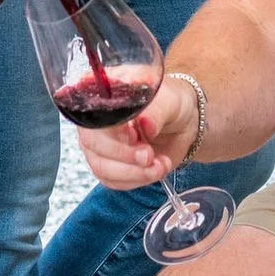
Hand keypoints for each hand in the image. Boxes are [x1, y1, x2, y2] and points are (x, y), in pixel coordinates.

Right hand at [73, 71, 197, 188]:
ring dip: (133, 172)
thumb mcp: (170, 102)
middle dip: (124, 155)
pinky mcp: (110, 165)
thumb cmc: (172, 104)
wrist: (182, 124)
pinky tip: (155, 170)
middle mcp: (96, 120)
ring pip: (101, 167)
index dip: (111, 130)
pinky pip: (112, 181)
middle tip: (149, 155)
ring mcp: (100, 145)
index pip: (92, 113)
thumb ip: (157, 112)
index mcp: (106, 94)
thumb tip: (146, 124)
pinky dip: (136, 180)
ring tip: (158, 166)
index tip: (134, 136)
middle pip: (92, 144)